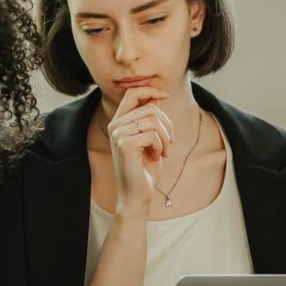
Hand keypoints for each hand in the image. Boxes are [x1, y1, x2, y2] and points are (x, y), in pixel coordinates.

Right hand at [104, 87, 172, 210]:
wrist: (137, 195)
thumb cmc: (145, 169)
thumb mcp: (150, 139)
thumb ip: (150, 118)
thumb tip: (158, 96)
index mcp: (119, 122)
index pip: (132, 93)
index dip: (151, 90)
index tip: (166, 96)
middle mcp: (115, 126)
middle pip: (149, 106)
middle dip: (167, 123)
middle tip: (170, 141)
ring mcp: (118, 134)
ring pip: (153, 119)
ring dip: (166, 136)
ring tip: (164, 151)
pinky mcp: (124, 145)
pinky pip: (152, 134)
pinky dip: (161, 145)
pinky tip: (158, 157)